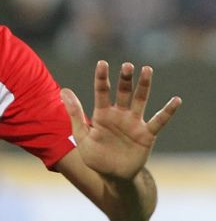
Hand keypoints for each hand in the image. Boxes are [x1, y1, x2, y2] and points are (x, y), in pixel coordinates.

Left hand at [62, 60, 180, 180]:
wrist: (112, 176)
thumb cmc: (95, 156)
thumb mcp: (81, 135)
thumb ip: (75, 113)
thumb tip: (63, 90)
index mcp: (102, 113)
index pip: (101, 91)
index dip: (102, 77)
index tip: (102, 63)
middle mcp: (119, 114)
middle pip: (123, 92)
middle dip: (125, 78)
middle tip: (127, 65)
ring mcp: (134, 123)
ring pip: (140, 100)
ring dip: (144, 86)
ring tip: (147, 70)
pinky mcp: (147, 135)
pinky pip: (159, 121)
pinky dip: (168, 111)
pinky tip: (176, 100)